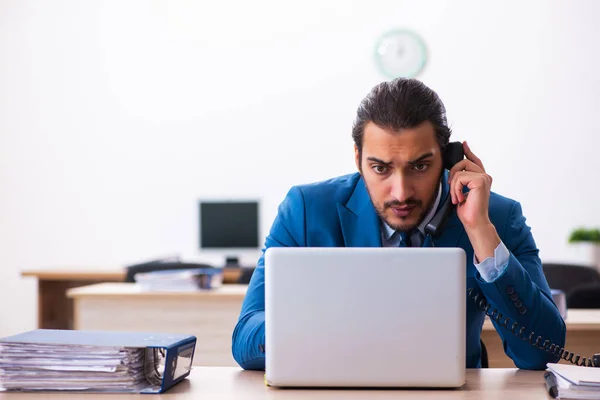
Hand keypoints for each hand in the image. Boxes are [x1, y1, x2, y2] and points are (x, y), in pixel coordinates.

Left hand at [448, 142, 499, 261]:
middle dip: (452, 175)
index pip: (474, 161)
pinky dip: (456, 189)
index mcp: (481, 178)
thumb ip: (460, 180)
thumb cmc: (468, 210)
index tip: (464, 144)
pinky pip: (459, 178)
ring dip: (454, 186)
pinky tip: (460, 198)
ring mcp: (483, 177)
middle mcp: (485, 176)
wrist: (474, 222)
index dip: (468, 152)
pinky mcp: (480, 181)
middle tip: (452, 189)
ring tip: (458, 197)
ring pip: (459, 171)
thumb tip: (452, 172)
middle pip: (463, 162)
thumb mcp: (461, 191)